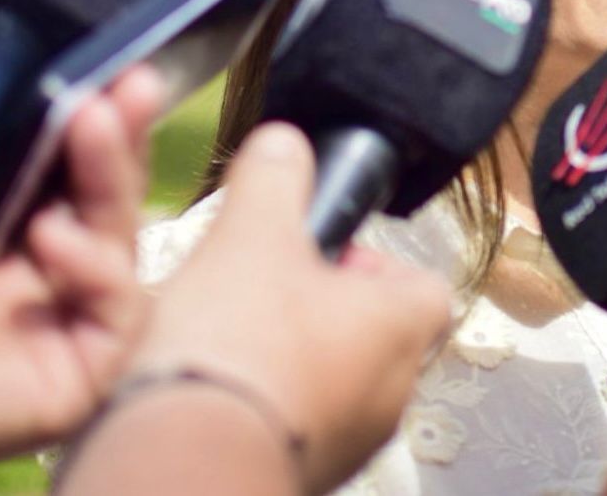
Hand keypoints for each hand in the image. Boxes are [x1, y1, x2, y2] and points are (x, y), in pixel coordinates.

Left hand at [0, 0, 162, 461]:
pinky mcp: (72, 377)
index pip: (52, 166)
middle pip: (99, 196)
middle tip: (135, 81)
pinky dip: (102, 272)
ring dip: (113, 181)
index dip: (88, 114)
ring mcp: (47, 326)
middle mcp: (16, 275)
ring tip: (92, 126)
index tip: (110, 62)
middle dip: (119, 136)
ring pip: (120, 243)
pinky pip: (121, 314)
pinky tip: (53, 245)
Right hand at [120, 122, 451, 493]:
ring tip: (226, 340)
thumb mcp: (251, 234)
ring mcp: (349, 446)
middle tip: (263, 293)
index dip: (376, 264)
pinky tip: (208, 392)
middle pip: (374, 335)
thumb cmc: (236, 344)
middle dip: (321, 310)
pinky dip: (261, 409)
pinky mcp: (300, 480)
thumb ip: (275, 178)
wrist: (182, 465)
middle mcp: (392, 395)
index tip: (321, 255)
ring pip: (333, 386)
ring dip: (290, 361)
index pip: (424, 286)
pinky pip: (292, 431)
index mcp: (401, 329)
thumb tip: (286, 144)